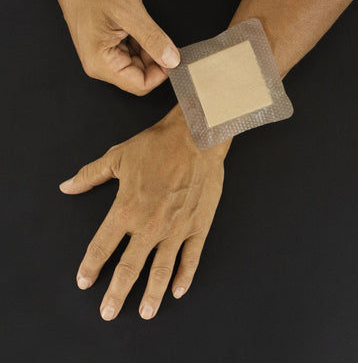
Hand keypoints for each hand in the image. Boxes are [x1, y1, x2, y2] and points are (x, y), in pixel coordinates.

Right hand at [52, 0, 179, 94]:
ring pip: (138, 65)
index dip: (161, 73)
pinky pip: (132, 54)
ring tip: (139, 26)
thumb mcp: (130, 12)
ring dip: (147, 48)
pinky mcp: (107, 50)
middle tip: (157, 35)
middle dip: (154, 58)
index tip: (171, 57)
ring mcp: (103, 58)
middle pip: (140, 76)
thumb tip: (171, 60)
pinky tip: (134, 26)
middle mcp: (100, 66)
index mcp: (102, 64)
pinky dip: (140, 42)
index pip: (141, 86)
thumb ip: (153, 39)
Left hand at [59, 106, 230, 319]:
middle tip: (108, 312)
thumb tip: (67, 186)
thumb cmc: (157, 146)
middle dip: (117, 292)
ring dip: (152, 294)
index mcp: (126, 209)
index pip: (102, 246)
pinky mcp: (198, 226)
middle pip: (129, 267)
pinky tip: (178, 289)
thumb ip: (90, 175)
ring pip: (161, 270)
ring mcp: (176, 229)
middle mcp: (149, 226)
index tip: (85, 281)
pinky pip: (191, 257)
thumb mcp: (117, 157)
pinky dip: (184, 275)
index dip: (90, 266)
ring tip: (145, 312)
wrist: (195, 138)